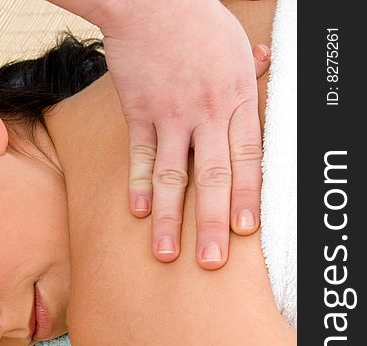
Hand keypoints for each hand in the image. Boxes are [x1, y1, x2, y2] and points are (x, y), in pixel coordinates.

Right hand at [98, 0, 266, 268]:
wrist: (148, 1)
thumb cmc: (195, 21)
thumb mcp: (234, 44)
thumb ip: (250, 69)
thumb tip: (267, 65)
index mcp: (237, 100)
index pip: (248, 158)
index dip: (246, 197)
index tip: (243, 231)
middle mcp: (207, 113)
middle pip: (213, 177)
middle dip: (211, 223)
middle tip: (211, 260)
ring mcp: (171, 116)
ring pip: (173, 176)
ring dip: (169, 218)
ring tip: (165, 252)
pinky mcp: (139, 114)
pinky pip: (141, 156)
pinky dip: (140, 185)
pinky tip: (138, 212)